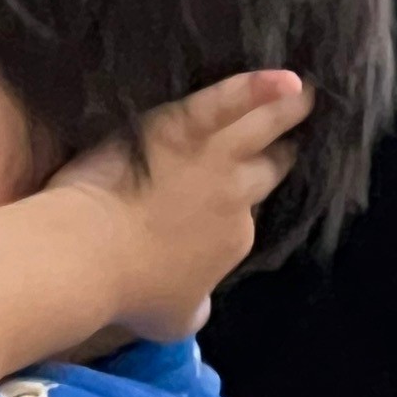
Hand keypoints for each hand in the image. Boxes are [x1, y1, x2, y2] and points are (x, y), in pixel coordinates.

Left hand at [52, 70, 312, 343]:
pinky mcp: (182, 126)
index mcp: (233, 240)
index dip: (243, 200)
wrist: (90, 255)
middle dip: (281, 152)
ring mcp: (214, 159)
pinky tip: (286, 76)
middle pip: (267, 168)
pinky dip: (256, 87)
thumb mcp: (172, 320)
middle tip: (295, 135)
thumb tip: (200, 311)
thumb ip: (194, 310)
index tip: (239, 191)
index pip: (246, 214)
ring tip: (306, 94)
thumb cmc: (127, 293)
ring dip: (286, 110)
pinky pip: (227, 101)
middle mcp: (235, 198)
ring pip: (261, 128)